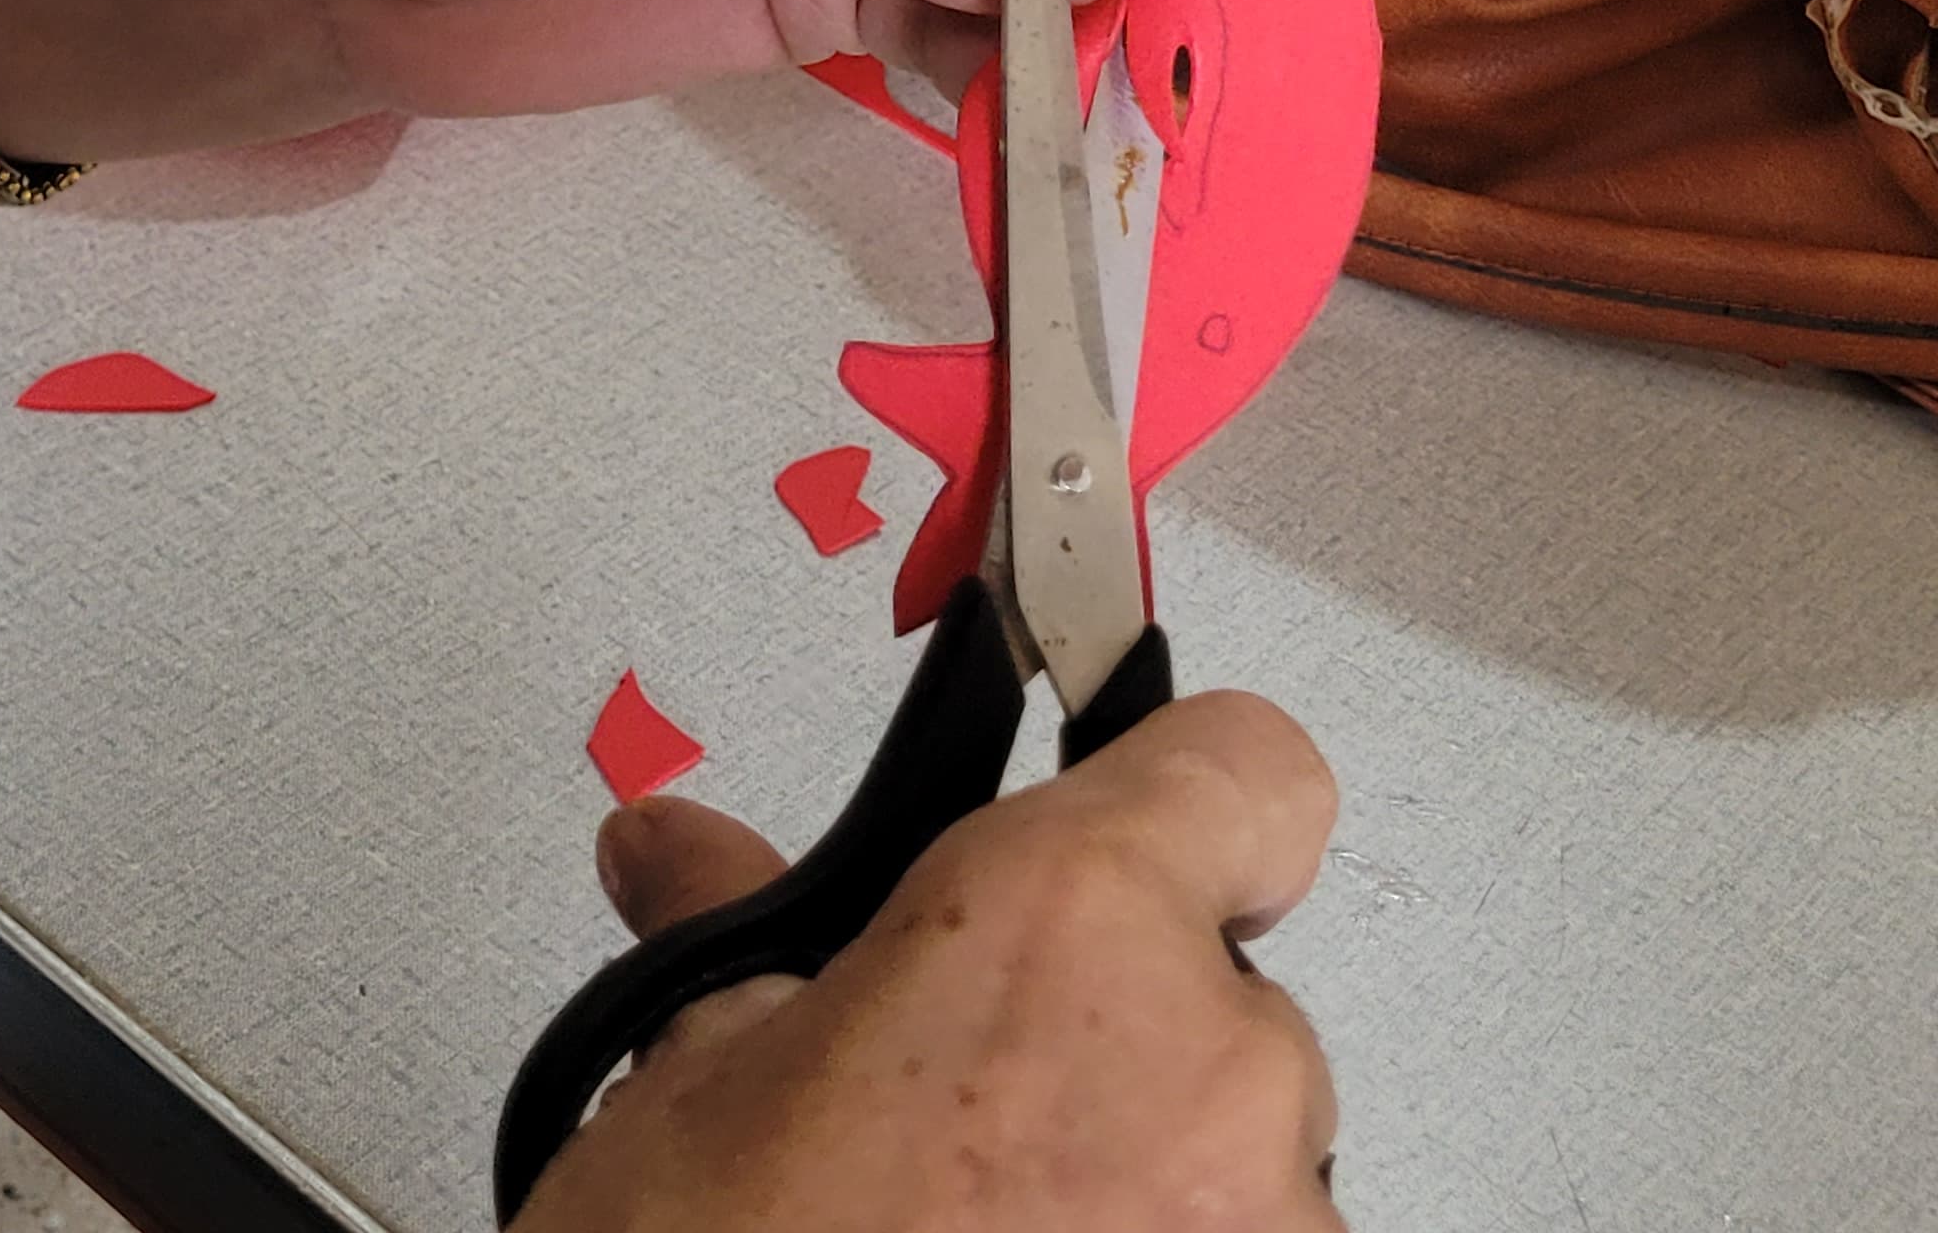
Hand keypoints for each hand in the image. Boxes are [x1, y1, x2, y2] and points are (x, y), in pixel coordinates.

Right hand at [519, 694, 1338, 1231]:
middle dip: (1105, 1030)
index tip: (1130, 808)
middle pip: (1219, 988)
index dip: (1186, 785)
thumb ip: (741, 932)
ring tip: (975, 1223)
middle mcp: (1212, 1064)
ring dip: (1136, 1172)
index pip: (1249, 766)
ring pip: (1238, 1151)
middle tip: (964, 1102)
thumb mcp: (688, 1079)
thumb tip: (680, 856)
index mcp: (1069, 923)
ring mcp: (1271, 1232)